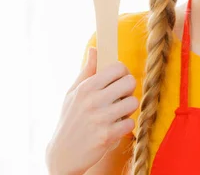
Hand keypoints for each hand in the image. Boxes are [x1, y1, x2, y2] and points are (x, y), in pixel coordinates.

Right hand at [46, 47, 138, 174]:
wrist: (63, 154)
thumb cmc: (70, 119)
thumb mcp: (73, 93)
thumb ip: (88, 71)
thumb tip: (95, 48)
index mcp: (86, 87)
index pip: (118, 68)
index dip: (123, 74)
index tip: (118, 82)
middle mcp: (93, 101)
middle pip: (130, 82)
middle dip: (128, 90)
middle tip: (120, 98)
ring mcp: (100, 118)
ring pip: (133, 102)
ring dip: (128, 110)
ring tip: (118, 114)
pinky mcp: (107, 136)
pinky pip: (131, 123)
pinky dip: (126, 126)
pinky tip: (115, 128)